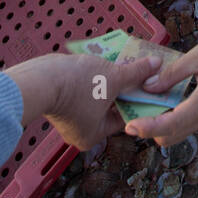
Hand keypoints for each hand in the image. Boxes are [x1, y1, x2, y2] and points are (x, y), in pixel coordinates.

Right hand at [7, 53, 163, 149]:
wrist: (41, 79)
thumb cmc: (79, 86)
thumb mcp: (113, 78)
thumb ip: (136, 73)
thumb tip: (156, 64)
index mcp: (93, 135)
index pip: (123, 117)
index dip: (138, 99)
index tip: (149, 84)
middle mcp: (80, 131)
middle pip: (110, 107)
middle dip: (124, 87)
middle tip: (139, 70)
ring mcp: (69, 116)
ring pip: (98, 97)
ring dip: (110, 80)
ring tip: (124, 62)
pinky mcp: (61, 101)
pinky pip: (85, 91)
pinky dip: (95, 78)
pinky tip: (105, 62)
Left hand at [124, 29, 197, 145]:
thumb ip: (173, 73)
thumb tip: (148, 86)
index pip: (172, 124)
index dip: (148, 127)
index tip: (130, 126)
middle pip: (171, 136)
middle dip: (149, 130)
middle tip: (131, 115)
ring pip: (177, 133)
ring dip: (158, 127)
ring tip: (142, 110)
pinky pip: (184, 124)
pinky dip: (168, 121)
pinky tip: (160, 104)